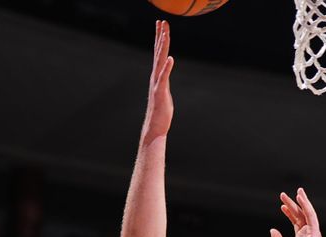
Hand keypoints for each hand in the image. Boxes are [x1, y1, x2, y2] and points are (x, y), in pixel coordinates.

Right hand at [142, 21, 174, 143]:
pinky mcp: (160, 93)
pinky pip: (164, 78)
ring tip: (165, 34)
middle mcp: (156, 77)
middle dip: (160, 36)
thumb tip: (166, 77)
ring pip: (160, 62)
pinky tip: (170, 58)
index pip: (159, 53)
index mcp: (158, 76)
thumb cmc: (161, 112)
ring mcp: (157, 84)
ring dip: (162, 47)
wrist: (155, 127)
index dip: (160, 38)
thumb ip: (165, 83)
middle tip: (162, 21)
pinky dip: (166, 68)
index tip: (161, 25)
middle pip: (158, 53)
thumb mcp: (164, 92)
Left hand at [270, 188, 322, 236]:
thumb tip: (272, 229)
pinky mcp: (314, 233)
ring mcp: (312, 233)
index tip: (282, 206)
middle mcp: (308, 234)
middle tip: (283, 195)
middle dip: (292, 204)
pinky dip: (306, 206)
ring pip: (307, 213)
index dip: (289, 213)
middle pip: (300, 215)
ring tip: (297, 191)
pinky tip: (301, 198)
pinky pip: (311, 216)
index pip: (295, 222)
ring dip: (302, 202)